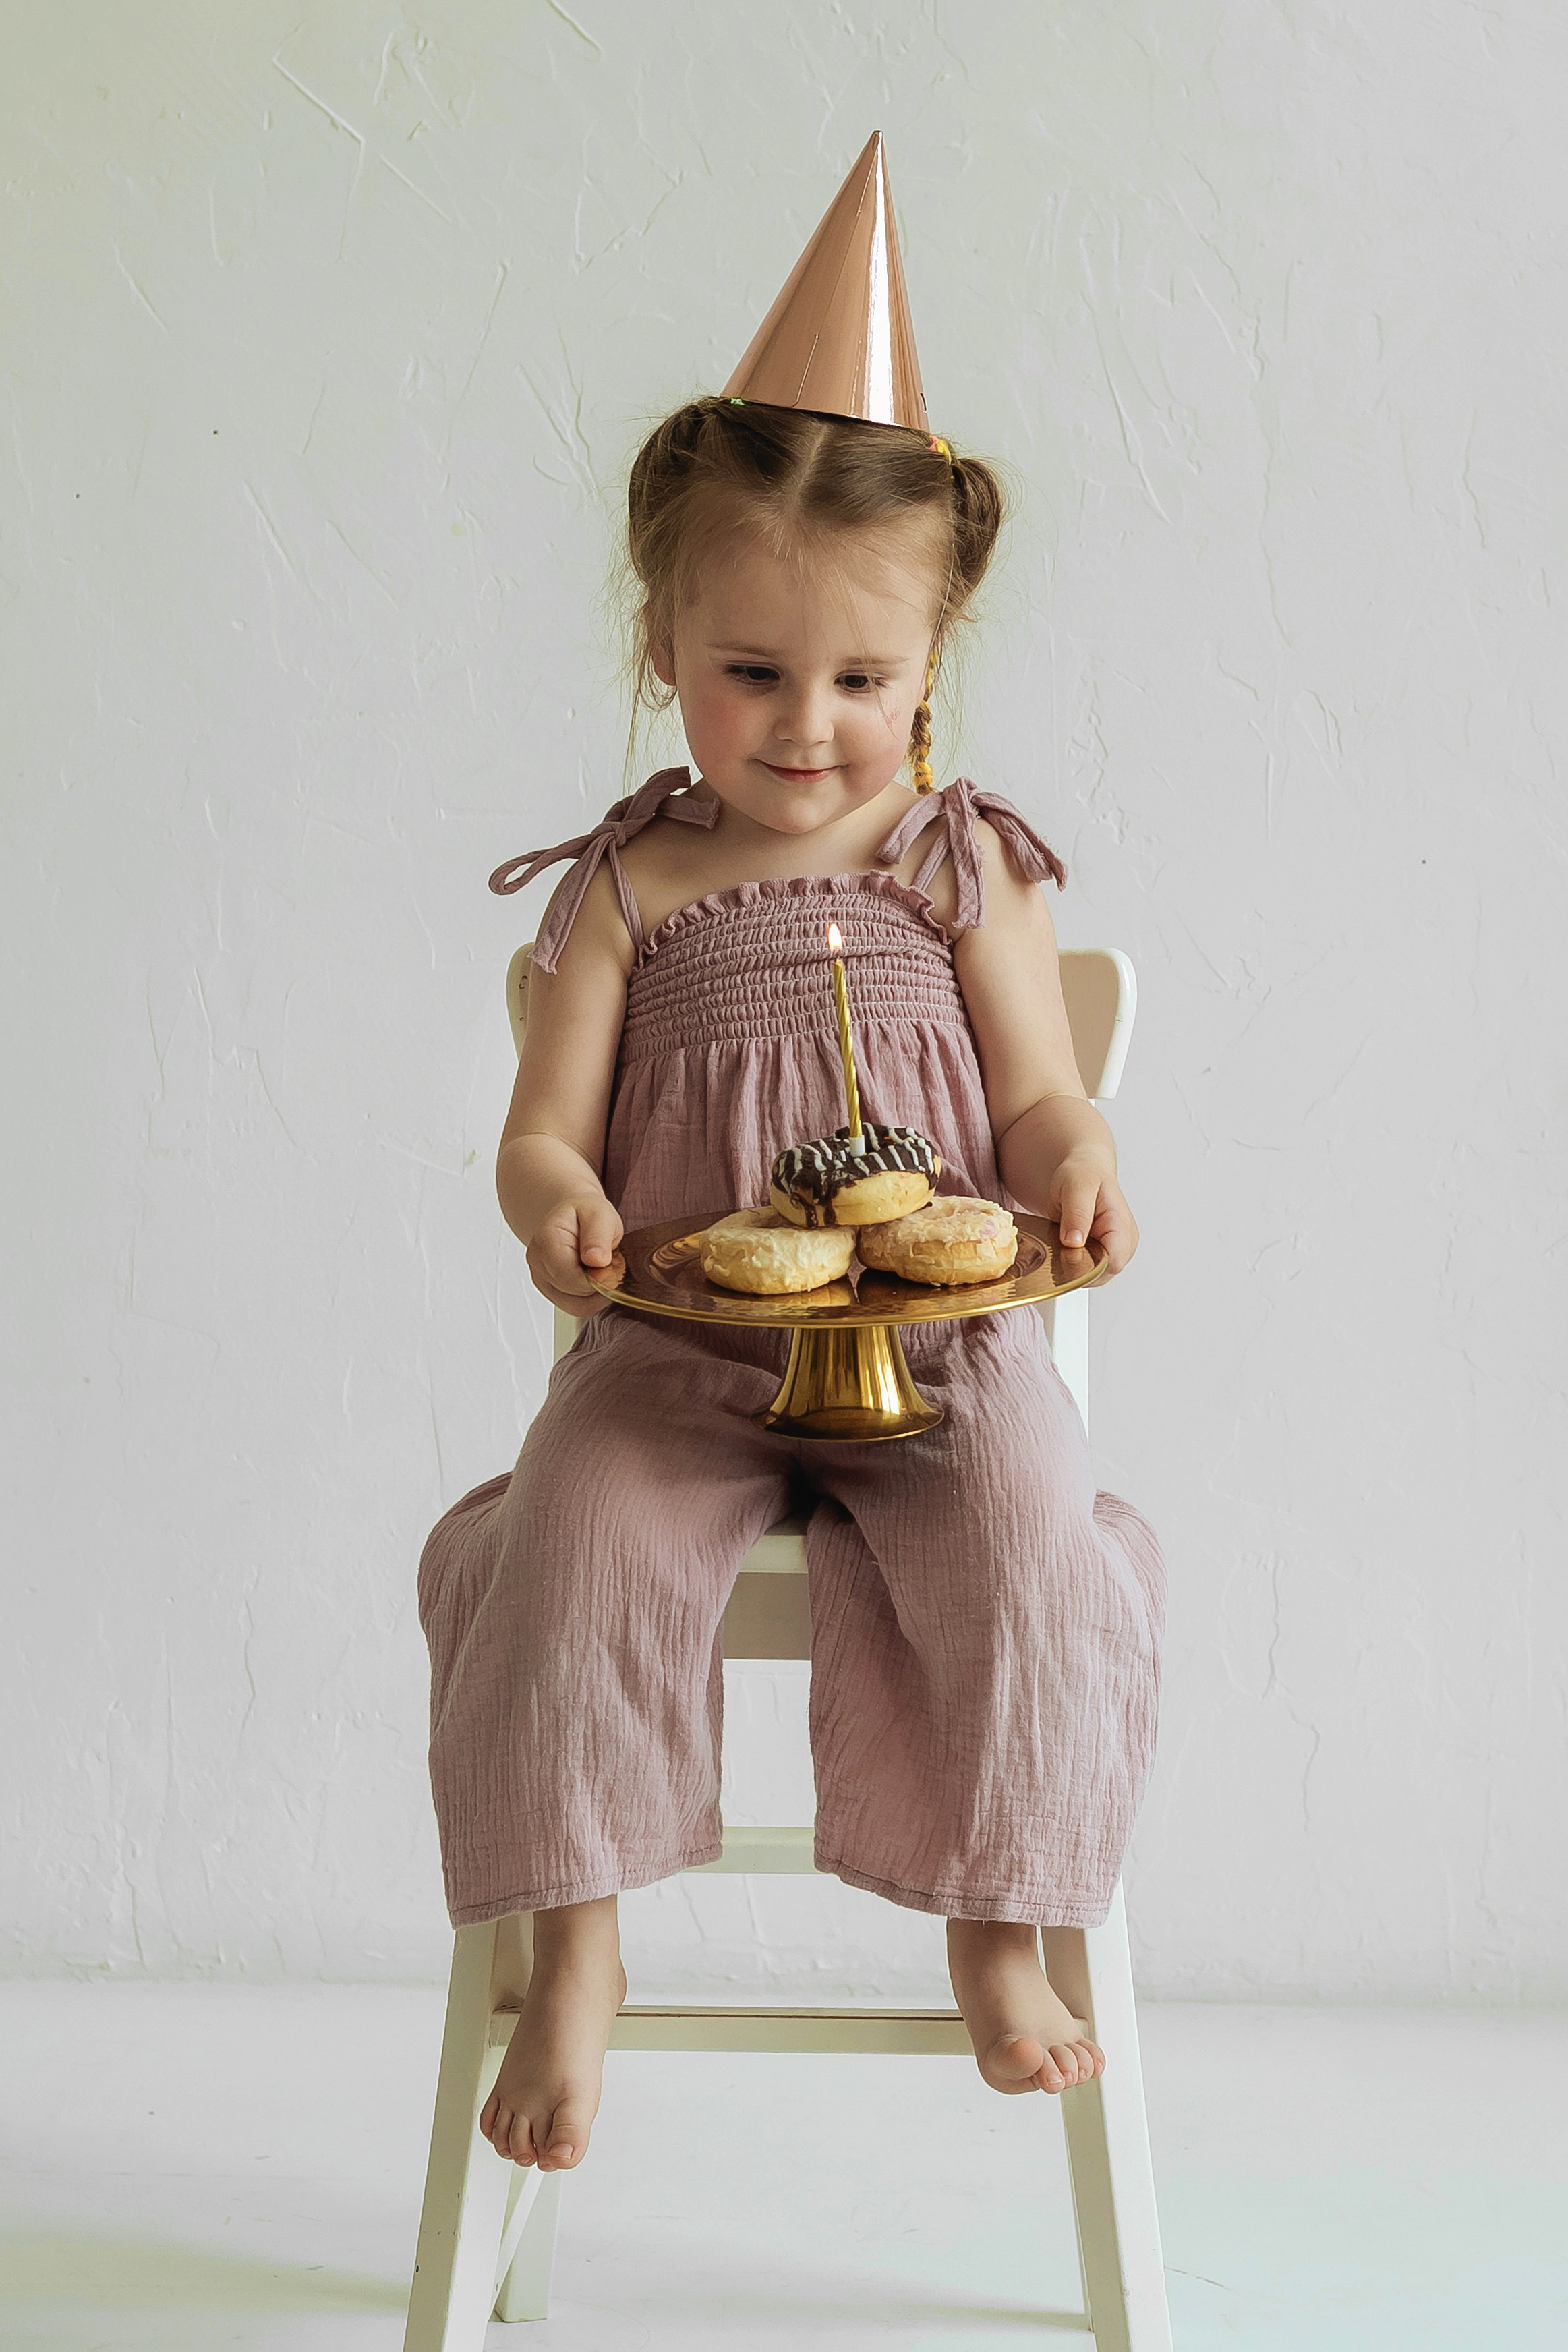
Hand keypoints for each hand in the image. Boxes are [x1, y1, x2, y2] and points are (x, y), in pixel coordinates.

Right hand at [525, 1190, 624, 1317]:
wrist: (573, 1215)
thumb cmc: (586, 1213)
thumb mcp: (599, 1214)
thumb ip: (598, 1236)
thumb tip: (596, 1261)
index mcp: (545, 1240)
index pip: (570, 1276)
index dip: (597, 1278)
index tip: (614, 1267)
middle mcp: (537, 1262)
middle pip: (573, 1292)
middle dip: (599, 1284)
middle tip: (612, 1265)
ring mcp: (541, 1279)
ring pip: (575, 1305)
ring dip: (596, 1294)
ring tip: (602, 1271)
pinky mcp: (550, 1291)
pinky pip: (575, 1307)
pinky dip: (591, 1298)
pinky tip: (596, 1280)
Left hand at [1047, 1151, 1138, 1281]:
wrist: (1082, 1170)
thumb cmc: (1083, 1173)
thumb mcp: (1077, 1185)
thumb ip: (1077, 1214)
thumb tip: (1074, 1243)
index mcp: (1123, 1228)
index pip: (1111, 1264)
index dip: (1087, 1264)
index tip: (1067, 1252)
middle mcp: (1123, 1244)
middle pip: (1100, 1275)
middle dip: (1077, 1266)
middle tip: (1061, 1243)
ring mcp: (1112, 1251)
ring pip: (1091, 1276)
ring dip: (1073, 1264)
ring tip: (1063, 1240)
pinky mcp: (1100, 1254)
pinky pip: (1085, 1269)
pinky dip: (1072, 1262)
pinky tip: (1065, 1246)